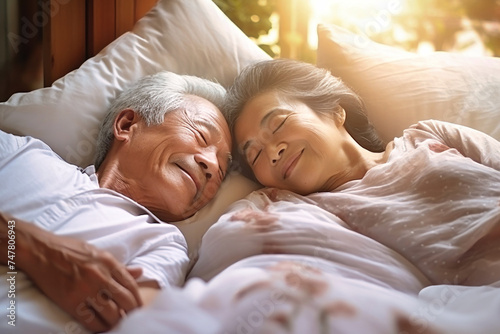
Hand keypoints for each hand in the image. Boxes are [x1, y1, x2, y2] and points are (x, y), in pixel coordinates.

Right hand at [1, 213, 142, 331]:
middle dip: (131, 312)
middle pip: (125, 301)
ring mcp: (86, 290)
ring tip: (116, 322)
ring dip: (116, 321)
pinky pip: (90, 320)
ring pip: (111, 313)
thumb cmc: (70, 250)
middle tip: (131, 318)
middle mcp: (100, 276)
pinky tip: (101, 326)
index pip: (131, 285)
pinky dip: (99, 326)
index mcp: (109, 263)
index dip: (137, 299)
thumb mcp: (98, 253)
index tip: (139, 307)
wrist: (41, 251)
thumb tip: (140, 272)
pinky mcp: (71, 302)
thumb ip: (119, 266)